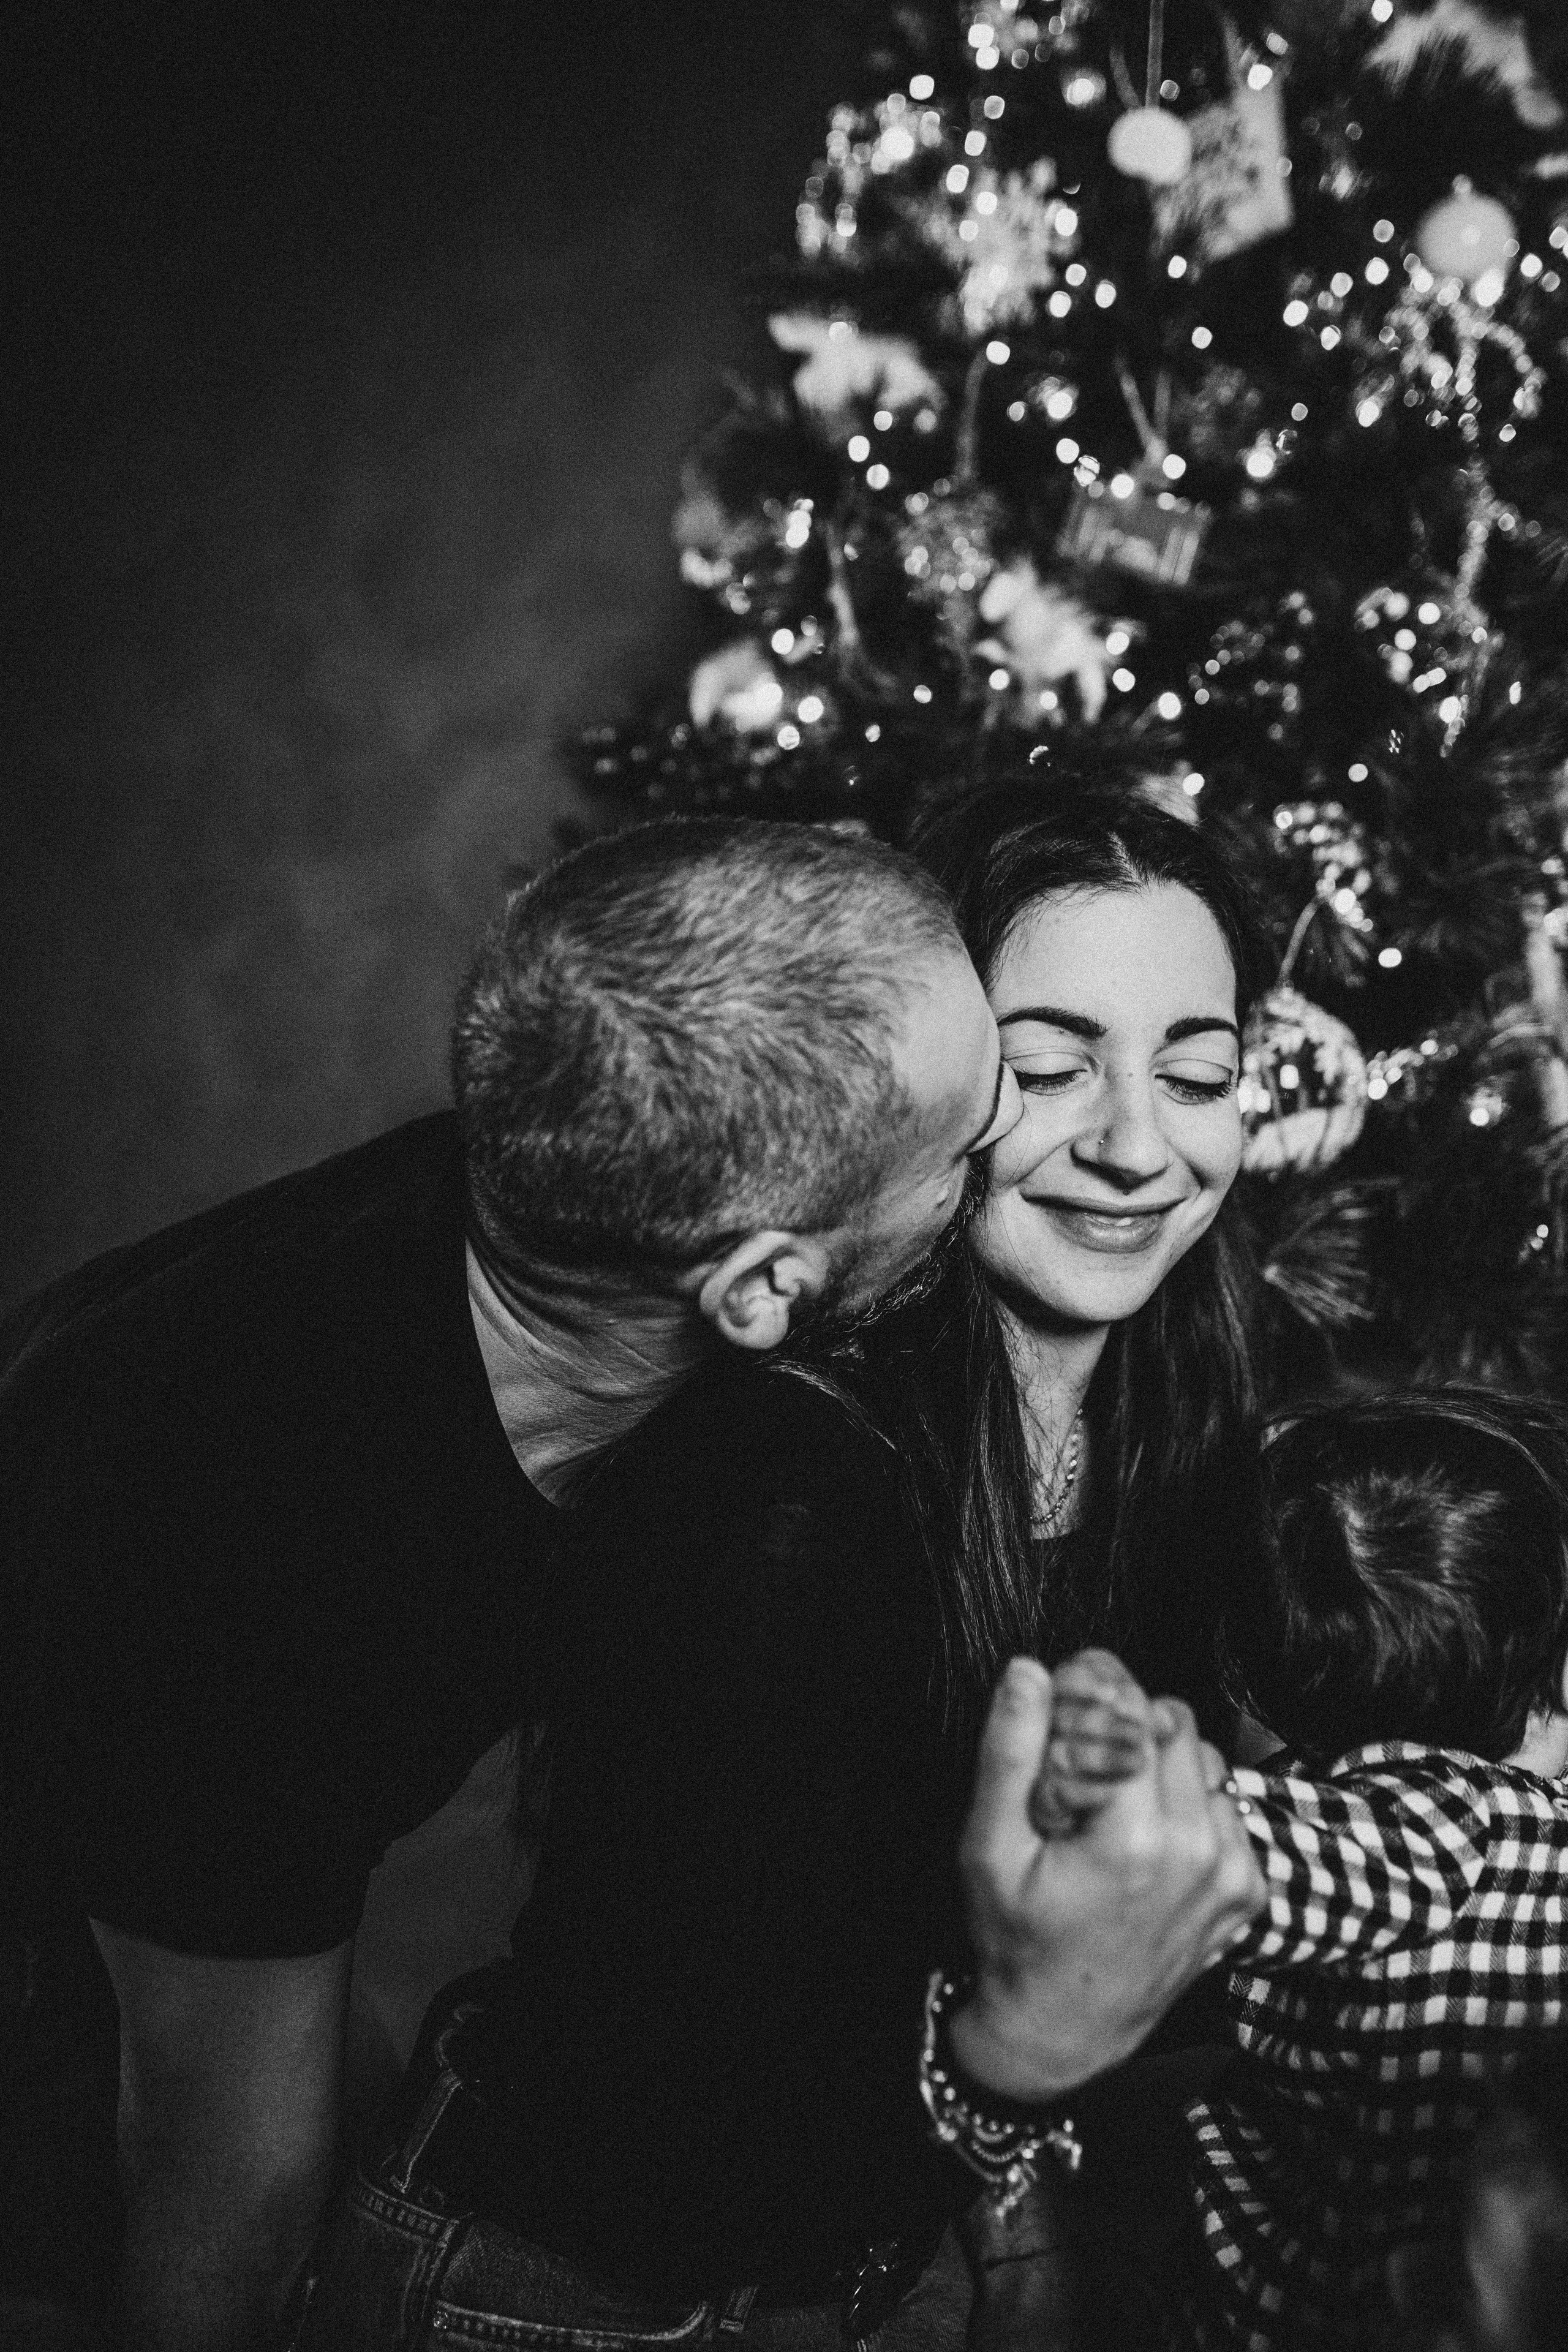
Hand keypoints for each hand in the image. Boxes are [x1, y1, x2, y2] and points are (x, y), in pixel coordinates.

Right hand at [950, 1658, 1262, 2102]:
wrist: (1063, 2031)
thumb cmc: (1017, 1940)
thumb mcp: (988, 1848)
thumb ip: (1009, 1754)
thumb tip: (1028, 1674)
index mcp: (1133, 1839)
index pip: (1130, 1706)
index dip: (1090, 1685)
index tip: (1060, 1695)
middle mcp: (1197, 1852)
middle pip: (1173, 1720)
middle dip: (1123, 1722)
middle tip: (1076, 1759)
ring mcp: (1230, 1874)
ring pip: (1204, 1757)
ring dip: (1158, 1760)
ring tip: (1108, 1805)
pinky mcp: (1247, 1891)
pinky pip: (1223, 1803)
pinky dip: (1185, 1803)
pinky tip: (1142, 1837)